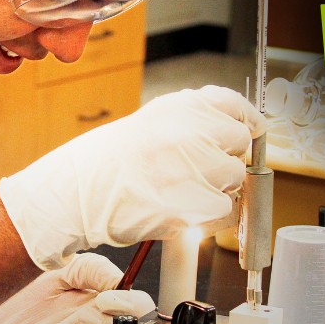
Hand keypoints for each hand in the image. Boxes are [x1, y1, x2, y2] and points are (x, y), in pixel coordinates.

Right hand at [0, 86, 265, 268]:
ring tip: (183, 193)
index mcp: (181, 106)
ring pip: (235, 181)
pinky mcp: (191, 206)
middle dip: (225, 160)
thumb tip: (237, 129)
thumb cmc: (110, 161)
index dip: (245, 124)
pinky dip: (212, 217)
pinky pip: (226, 212)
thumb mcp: (152, 121)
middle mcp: (191, 130)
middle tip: (197, 173)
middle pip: (239, 145)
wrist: (76, 193)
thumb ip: (193, 120)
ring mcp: (192, 168)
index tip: (248, 135)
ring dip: (218, 190)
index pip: (236, 107)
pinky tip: (185, 211)